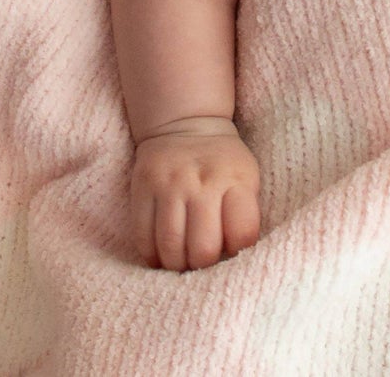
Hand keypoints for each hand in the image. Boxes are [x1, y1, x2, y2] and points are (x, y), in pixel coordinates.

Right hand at [129, 116, 261, 270]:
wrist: (185, 123)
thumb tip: (233, 260)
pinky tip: (161, 254)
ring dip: (176, 264)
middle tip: (202, 261)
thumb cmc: (222, 162)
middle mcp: (202, 181)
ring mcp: (170, 183)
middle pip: (203, 248)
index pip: (242, 234)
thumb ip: (245, 214)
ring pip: (170, 246)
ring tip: (181, 261)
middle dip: (203, 265)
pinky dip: (152, 255)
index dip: (237, 251)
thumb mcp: (247, 177)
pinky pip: (142, 236)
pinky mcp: (143, 186)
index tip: (231, 249)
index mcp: (235, 180)